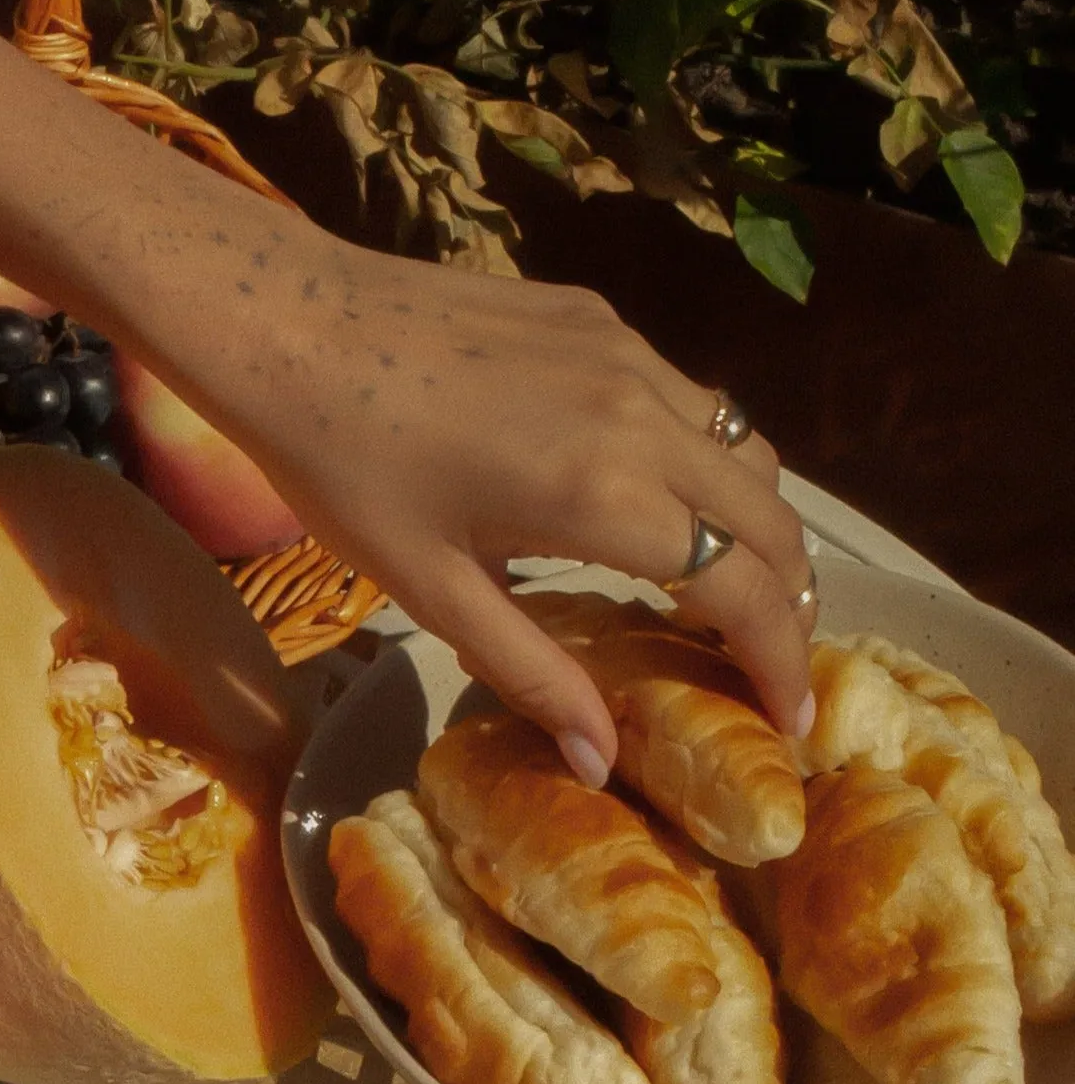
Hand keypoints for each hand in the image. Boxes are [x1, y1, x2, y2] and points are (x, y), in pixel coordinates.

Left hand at [183, 241, 813, 781]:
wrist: (292, 321)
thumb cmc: (344, 470)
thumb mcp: (433, 595)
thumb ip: (533, 676)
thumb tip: (604, 763)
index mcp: (605, 495)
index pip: (742, 588)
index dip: (781, 659)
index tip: (789, 718)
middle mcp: (643, 416)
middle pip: (771, 517)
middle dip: (793, 598)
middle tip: (770, 663)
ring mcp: (629, 356)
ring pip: (746, 448)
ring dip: (759, 525)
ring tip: (732, 590)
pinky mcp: (603, 319)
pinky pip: (692, 400)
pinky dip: (709, 463)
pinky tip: (663, 504)